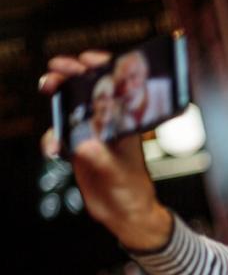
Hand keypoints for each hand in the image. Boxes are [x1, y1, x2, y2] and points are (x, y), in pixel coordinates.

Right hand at [39, 53, 171, 250]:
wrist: (123, 214)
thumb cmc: (131, 191)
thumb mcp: (118, 173)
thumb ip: (101, 158)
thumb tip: (86, 144)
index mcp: (126, 126)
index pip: (118, 90)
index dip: (104, 70)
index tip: (87, 60)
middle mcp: (109, 127)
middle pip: (90, 93)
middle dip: (72, 75)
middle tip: (57, 68)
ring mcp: (92, 136)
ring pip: (72, 108)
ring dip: (59, 96)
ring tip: (48, 87)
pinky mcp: (78, 148)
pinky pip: (59, 134)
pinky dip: (51, 138)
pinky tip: (53, 148)